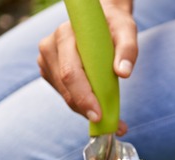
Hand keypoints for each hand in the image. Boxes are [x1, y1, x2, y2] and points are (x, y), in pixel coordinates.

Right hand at [37, 1, 136, 134]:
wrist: (97, 20)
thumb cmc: (112, 24)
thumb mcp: (126, 30)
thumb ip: (127, 49)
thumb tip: (124, 73)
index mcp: (65, 35)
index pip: (71, 73)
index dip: (84, 96)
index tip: (99, 115)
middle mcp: (50, 48)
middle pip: (67, 88)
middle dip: (88, 109)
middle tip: (113, 125)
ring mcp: (47, 61)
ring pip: (66, 95)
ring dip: (86, 109)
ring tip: (112, 117)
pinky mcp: (49, 72)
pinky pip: (66, 95)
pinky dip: (82, 104)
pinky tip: (98, 104)